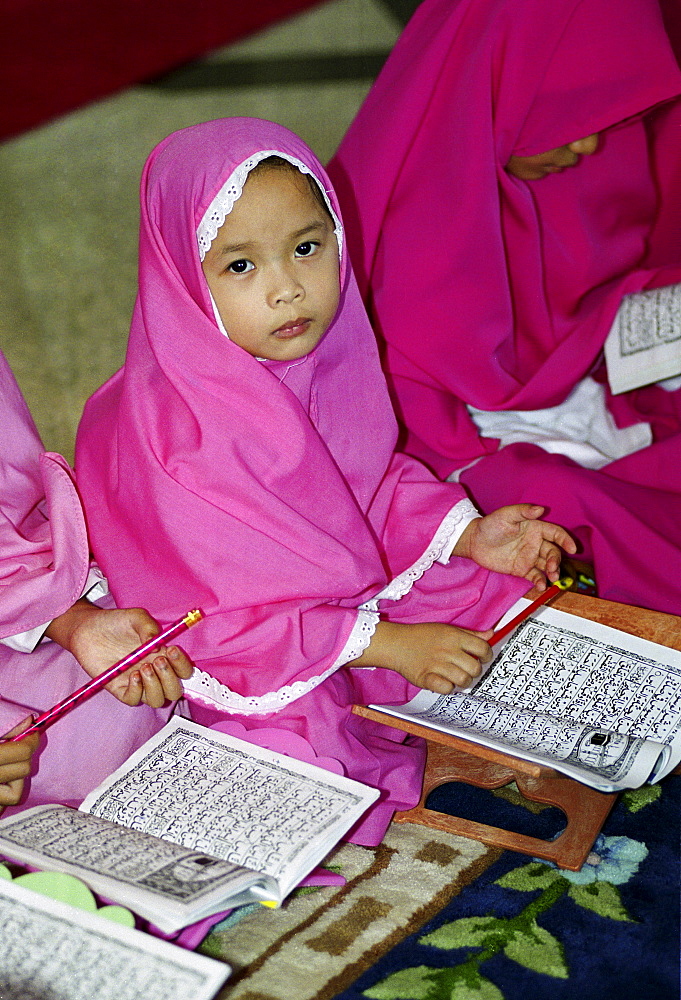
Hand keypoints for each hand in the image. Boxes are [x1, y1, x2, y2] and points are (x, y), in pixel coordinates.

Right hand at [0, 717, 39, 808]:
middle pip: (24, 770)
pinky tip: (0, 783)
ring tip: (3, 767)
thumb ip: (6, 727)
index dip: (31, 740)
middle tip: (15, 749)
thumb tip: (28, 722)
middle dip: (23, 758)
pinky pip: (3, 807)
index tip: (31, 733)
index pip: (23, 752)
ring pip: (16, 794)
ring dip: (14, 779)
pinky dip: (4, 797)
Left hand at [45, 601, 193, 707]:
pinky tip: (132, 674)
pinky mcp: (119, 688)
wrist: (88, 628)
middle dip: (170, 678)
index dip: (183, 666)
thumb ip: (149, 627)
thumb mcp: (136, 617)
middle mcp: (152, 671)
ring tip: (143, 667)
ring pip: (157, 700)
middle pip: (173, 690)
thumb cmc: (114, 622)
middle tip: (157, 661)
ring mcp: (136, 682)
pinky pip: (134, 700)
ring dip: (155, 686)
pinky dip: (137, 691)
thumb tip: (158, 645)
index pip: (184, 671)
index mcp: (162, 655)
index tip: (172, 651)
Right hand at [350, 620, 491, 693]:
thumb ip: (470, 634)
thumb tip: (490, 634)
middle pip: (475, 668)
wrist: (397, 643)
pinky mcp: (426, 678)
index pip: (482, 648)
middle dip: (474, 671)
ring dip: (462, 681)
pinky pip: (446, 688)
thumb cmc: (422, 636)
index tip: (483, 658)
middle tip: (466, 669)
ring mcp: (436, 664)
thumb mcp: (447, 629)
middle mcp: (447, 650)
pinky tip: (443, 681)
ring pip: (463, 680)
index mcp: (454, 637)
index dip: (487, 656)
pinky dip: (447, 688)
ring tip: (455, 677)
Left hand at [454, 504, 575, 590]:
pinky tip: (541, 586)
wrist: (474, 542)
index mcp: (536, 528)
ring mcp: (529, 557)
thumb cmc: (490, 525)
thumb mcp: (506, 515)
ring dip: (552, 572)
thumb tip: (541, 509)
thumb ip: (523, 512)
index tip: (572, 548)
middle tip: (553, 568)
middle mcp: (536, 543)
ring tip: (552, 578)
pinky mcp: (522, 569)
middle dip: (556, 560)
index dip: (565, 540)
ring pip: (547, 565)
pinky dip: (540, 581)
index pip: (556, 534)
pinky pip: (535, 576)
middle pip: (553, 552)